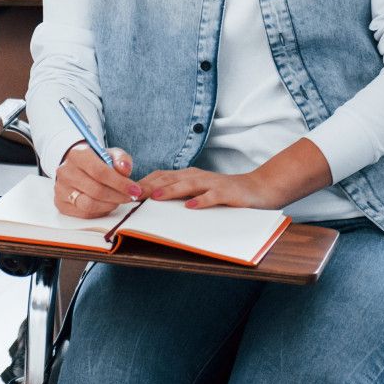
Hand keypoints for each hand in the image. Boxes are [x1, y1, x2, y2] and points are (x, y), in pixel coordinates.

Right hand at [55, 143, 143, 218]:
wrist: (76, 166)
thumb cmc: (96, 161)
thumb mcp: (111, 154)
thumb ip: (122, 160)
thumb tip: (125, 170)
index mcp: (78, 155)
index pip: (100, 172)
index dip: (120, 183)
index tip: (135, 189)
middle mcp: (66, 172)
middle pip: (96, 190)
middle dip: (118, 196)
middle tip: (131, 197)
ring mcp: (61, 189)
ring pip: (89, 205)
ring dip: (110, 205)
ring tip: (119, 199)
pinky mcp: (61, 203)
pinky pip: (84, 214)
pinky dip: (100, 212)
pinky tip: (107, 204)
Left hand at [137, 167, 282, 209]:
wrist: (258, 188)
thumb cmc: (224, 192)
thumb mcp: (199, 191)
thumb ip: (180, 194)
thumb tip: (152, 202)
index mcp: (188, 176)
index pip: (161, 176)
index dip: (143, 182)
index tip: (125, 191)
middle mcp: (197, 176)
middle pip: (169, 178)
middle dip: (150, 186)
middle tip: (131, 194)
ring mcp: (212, 183)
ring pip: (188, 185)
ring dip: (170, 190)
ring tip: (155, 197)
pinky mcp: (227, 192)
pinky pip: (212, 196)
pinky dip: (201, 201)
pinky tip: (190, 207)